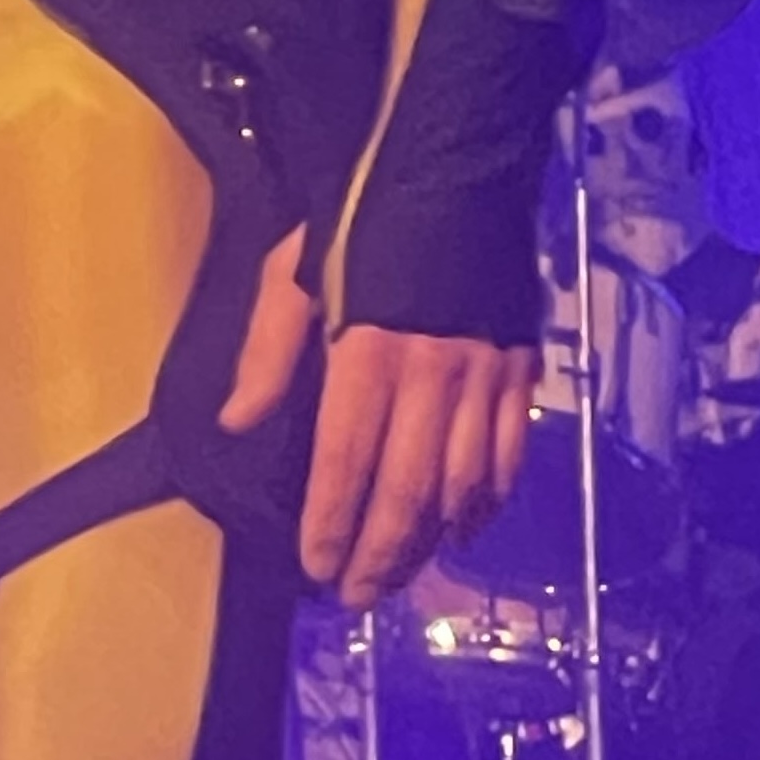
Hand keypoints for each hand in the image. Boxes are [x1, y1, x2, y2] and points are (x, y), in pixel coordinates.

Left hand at [218, 226, 535, 607]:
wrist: (457, 164)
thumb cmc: (361, 213)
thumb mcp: (294, 268)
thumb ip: (267, 350)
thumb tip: (236, 421)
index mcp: (369, 350)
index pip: (346, 460)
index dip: (331, 521)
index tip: (314, 564)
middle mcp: (434, 374)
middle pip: (408, 491)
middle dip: (380, 553)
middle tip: (354, 596)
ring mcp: (486, 376)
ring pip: (463, 487)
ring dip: (430, 542)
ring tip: (399, 575)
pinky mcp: (524, 370)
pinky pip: (510, 458)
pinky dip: (488, 506)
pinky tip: (463, 528)